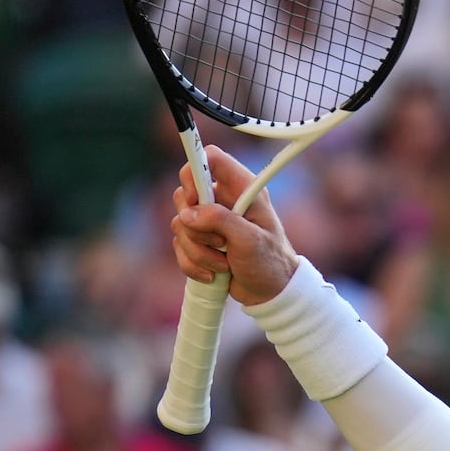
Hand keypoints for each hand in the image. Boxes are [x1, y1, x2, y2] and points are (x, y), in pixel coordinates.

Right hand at [171, 146, 300, 307]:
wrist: (270, 293)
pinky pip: (179, 246)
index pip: (210, 157)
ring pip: (180, 224)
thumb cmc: (270, 262)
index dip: (195, 173)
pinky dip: (193, 263)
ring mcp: (209, 221)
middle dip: (196, 226)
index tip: (195, 199)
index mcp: (242, 188)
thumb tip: (188, 214)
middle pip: (184, 194)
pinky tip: (216, 273)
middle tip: (220, 242)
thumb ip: (221, 221)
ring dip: (198, 251)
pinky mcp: (200, 241)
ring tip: (225, 263)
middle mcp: (223, 200)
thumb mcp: (250, 240)